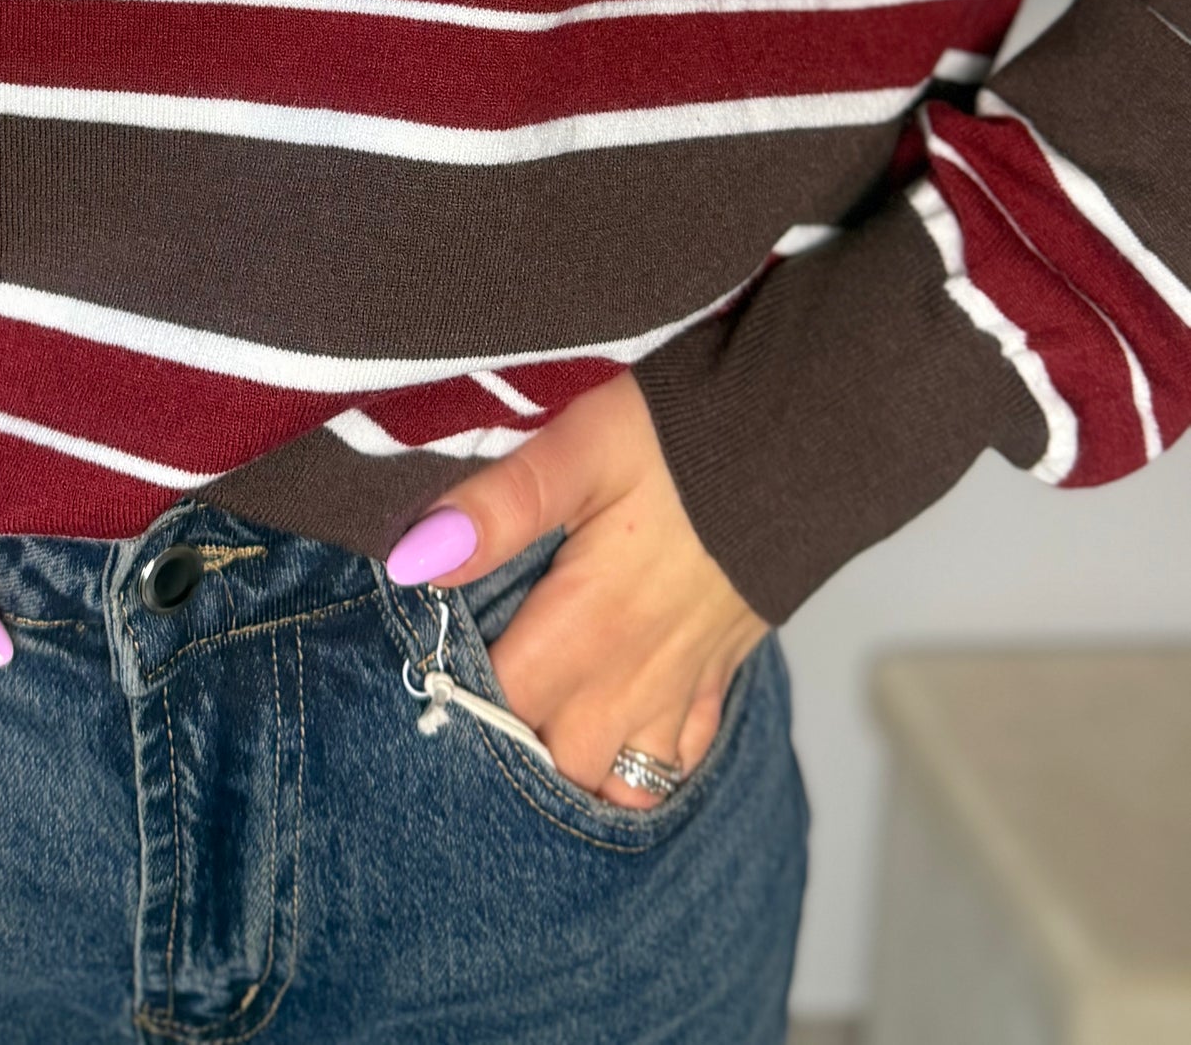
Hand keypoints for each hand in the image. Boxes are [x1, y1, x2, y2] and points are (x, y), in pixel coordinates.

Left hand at [385, 371, 767, 807]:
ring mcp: (683, 681)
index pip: (500, 707)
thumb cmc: (682, 439)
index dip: (452, 700)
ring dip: (577, 771)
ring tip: (536, 734)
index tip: (418, 673)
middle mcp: (635, 674)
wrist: (803, 442)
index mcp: (589, 626)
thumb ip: (500, 506)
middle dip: (511, 751)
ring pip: (622, 779)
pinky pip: (680, 758)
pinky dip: (645, 767)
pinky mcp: (720, 671)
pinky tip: (616, 743)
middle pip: (558, 763)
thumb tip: (416, 556)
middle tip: (469, 705)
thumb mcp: (580, 447)